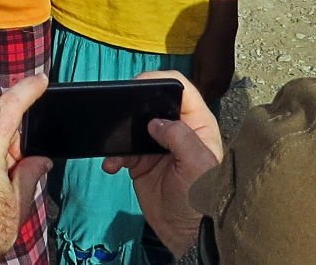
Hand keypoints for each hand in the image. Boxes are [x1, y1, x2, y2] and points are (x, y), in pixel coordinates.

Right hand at [102, 71, 222, 257]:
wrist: (189, 235)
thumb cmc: (203, 199)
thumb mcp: (197, 164)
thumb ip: (180, 137)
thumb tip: (155, 122)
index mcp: (197, 123)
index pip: (180, 89)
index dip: (159, 80)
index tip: (137, 84)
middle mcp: (178, 130)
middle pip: (152, 102)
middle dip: (132, 106)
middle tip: (118, 111)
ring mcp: (157, 146)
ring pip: (133, 125)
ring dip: (119, 133)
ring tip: (114, 146)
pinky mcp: (141, 163)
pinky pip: (122, 151)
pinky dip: (114, 156)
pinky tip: (112, 166)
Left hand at [189, 20, 236, 104]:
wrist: (223, 34)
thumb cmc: (207, 46)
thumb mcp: (196, 63)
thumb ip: (195, 80)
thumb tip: (193, 89)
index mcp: (209, 82)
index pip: (201, 99)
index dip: (194, 100)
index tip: (188, 98)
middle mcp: (220, 85)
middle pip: (210, 99)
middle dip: (201, 99)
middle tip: (193, 95)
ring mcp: (226, 81)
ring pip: (216, 95)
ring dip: (209, 95)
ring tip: (201, 89)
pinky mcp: (230, 77)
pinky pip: (222, 89)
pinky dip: (215, 89)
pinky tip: (210, 84)